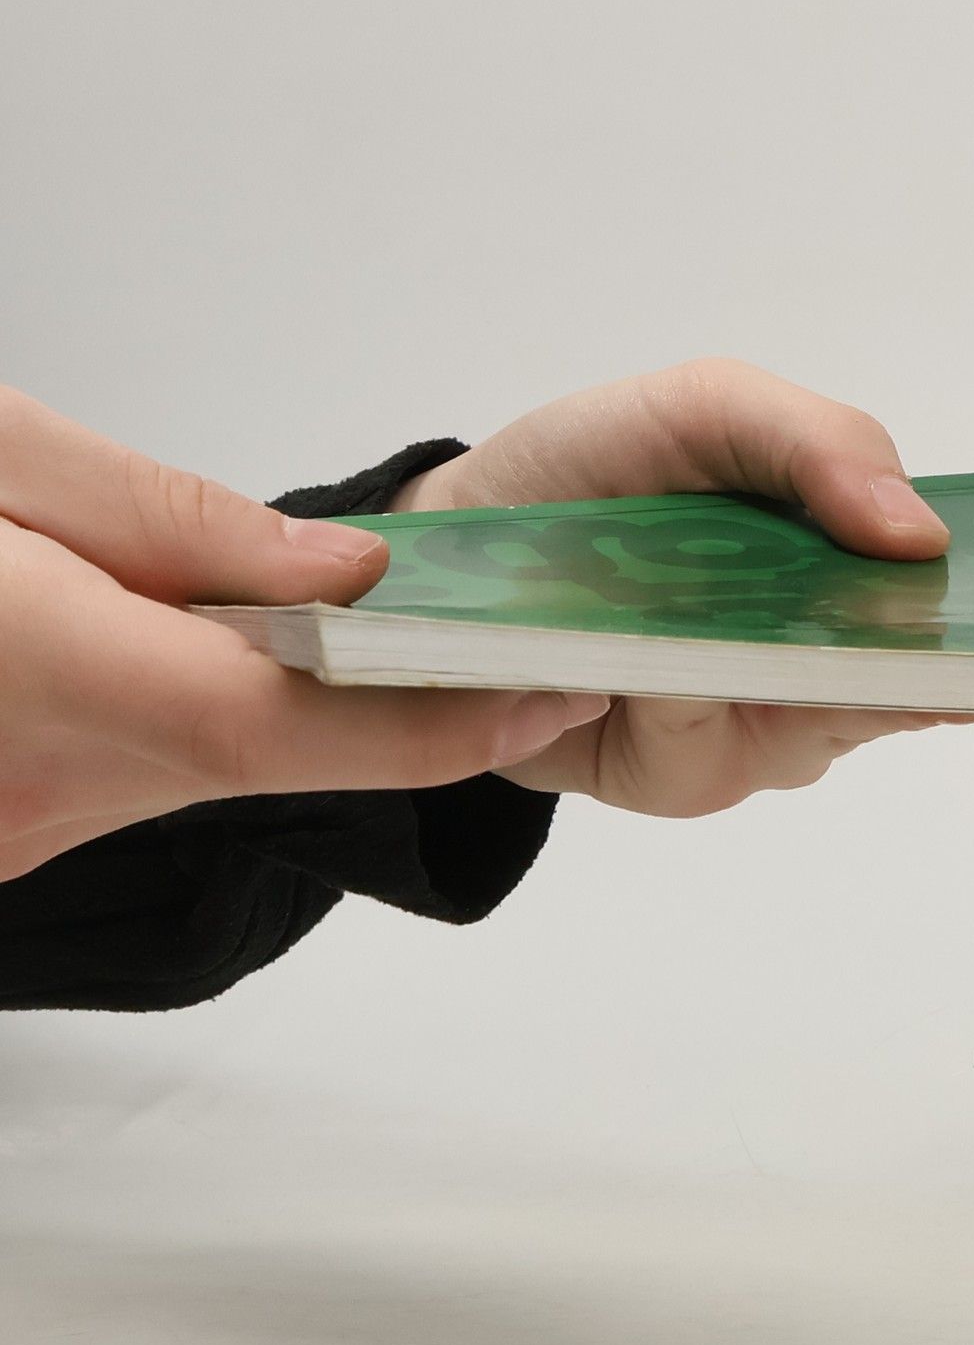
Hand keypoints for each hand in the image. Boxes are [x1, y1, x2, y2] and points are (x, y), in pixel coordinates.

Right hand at [0, 389, 609, 881]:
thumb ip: (167, 516)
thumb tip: (343, 572)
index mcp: (36, 675)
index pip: (279, 726)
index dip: (430, 720)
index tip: (550, 695)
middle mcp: (38, 788)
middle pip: (266, 749)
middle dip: (388, 696)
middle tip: (508, 643)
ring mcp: (20, 827)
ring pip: (216, 765)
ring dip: (295, 701)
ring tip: (357, 622)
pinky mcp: (15, 828)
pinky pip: (158, 773)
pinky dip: (216, 716)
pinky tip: (231, 649)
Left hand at [392, 358, 973, 816]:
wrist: (455, 552)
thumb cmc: (598, 470)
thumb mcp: (705, 409)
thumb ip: (818, 443)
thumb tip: (919, 535)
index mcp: (853, 556)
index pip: (963, 589)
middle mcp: (831, 650)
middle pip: (919, 674)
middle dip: (935, 657)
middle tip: (946, 629)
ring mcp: (768, 719)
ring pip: (817, 717)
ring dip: (775, 668)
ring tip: (725, 624)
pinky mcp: (691, 774)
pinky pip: (712, 748)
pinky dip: (681, 699)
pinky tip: (640, 670)